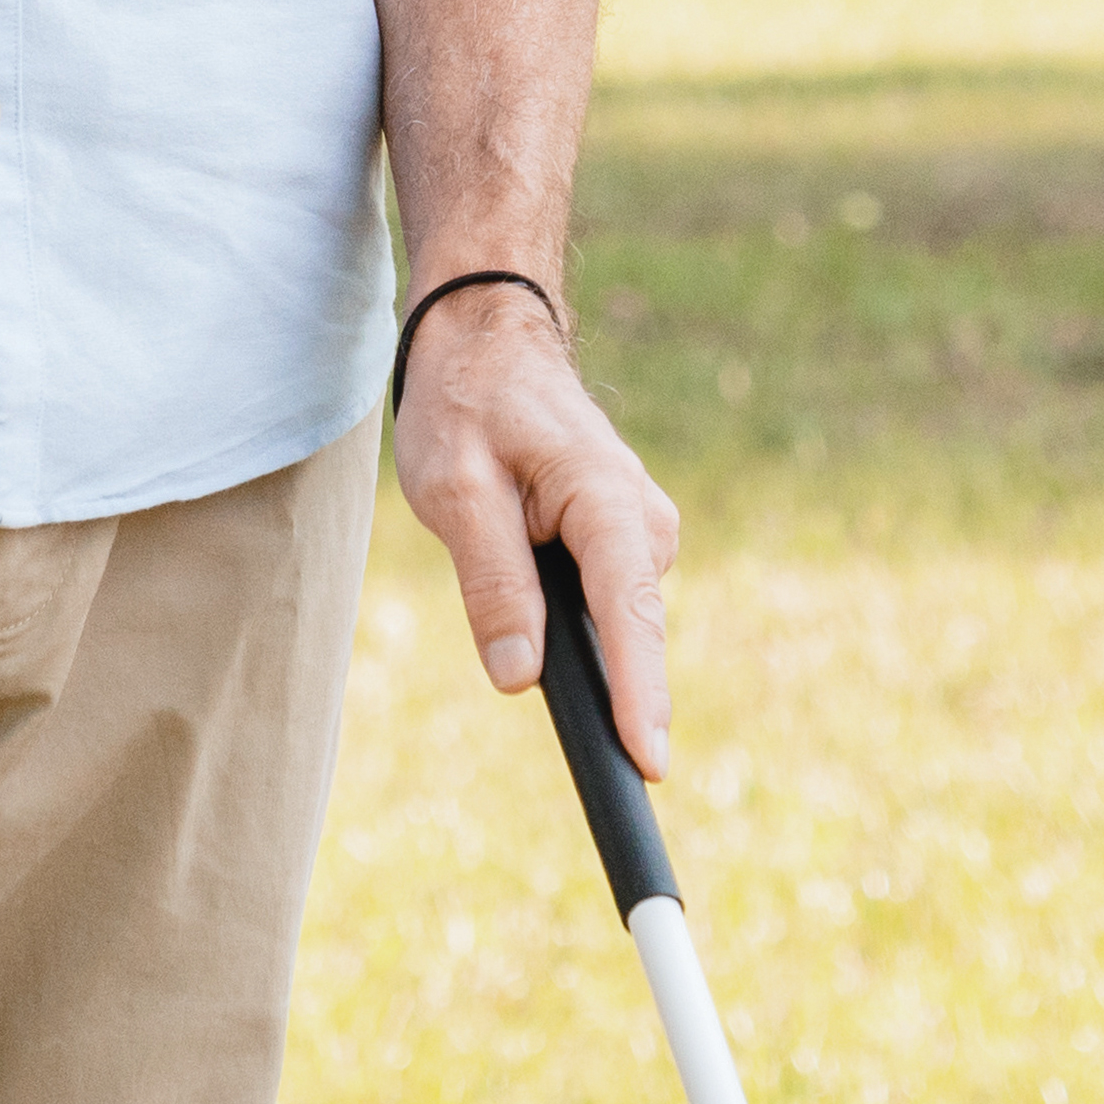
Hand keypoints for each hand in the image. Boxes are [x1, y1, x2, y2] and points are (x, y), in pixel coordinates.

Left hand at [394, 282, 679, 773]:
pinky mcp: (622, 541)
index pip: (630, 617)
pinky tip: (528, 590)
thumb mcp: (456, 490)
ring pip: (612, 621)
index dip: (638, 697)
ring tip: (507, 576)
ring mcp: (639, 532)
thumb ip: (493, 581)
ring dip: (572, 640)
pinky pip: (603, 603)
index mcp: (608, 502)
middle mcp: (643, 522)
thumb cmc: (468, 403)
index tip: (647, 765)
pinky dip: (573, 620)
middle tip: (562, 723)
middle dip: (602, 688)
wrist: (488, 339)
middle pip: (628, 633)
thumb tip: (519, 675)